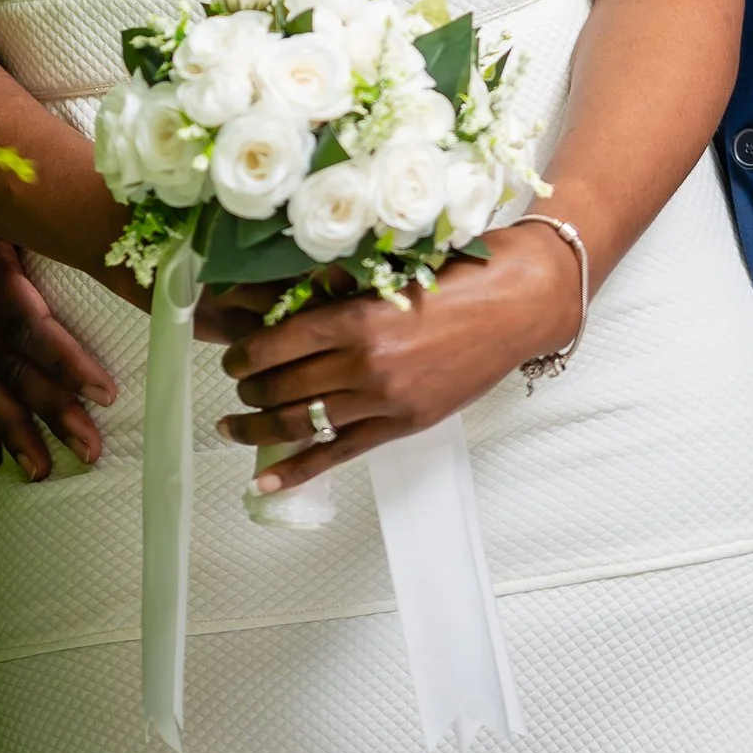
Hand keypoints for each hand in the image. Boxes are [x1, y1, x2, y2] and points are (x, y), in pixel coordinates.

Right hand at [0, 218, 118, 481]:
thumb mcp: (10, 212)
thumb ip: (50, 231)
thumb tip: (107, 237)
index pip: (38, 332)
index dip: (70, 364)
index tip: (107, 393)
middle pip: (20, 375)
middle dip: (55, 414)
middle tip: (91, 451)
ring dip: (18, 437)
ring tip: (43, 473)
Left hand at [216, 224, 581, 498]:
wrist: (519, 302)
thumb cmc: (463, 274)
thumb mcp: (394, 270)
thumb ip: (344, 289)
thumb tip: (287, 299)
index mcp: (359, 319)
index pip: (278, 344)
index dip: (245, 353)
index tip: (233, 355)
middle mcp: (366, 364)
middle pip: (284, 385)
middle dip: (249, 387)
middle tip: (237, 383)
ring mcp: (385, 400)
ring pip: (301, 422)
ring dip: (258, 427)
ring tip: (233, 425)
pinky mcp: (403, 425)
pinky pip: (338, 453)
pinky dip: (297, 470)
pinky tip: (264, 481)